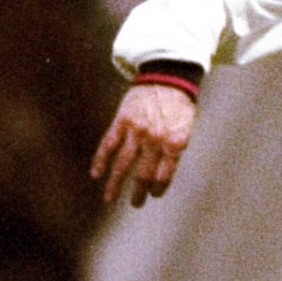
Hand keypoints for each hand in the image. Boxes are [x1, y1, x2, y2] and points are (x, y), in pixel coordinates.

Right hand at [93, 83, 194, 206]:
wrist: (167, 76)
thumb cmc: (180, 105)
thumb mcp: (186, 129)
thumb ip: (174, 150)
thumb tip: (162, 174)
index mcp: (174, 143)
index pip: (164, 176)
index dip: (158, 189)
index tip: (153, 194)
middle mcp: (155, 140)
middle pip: (143, 175)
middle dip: (138, 193)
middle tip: (135, 204)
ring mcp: (136, 131)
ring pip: (122, 164)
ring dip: (115, 184)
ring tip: (109, 199)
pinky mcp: (122, 121)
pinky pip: (108, 144)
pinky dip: (100, 160)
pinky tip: (95, 174)